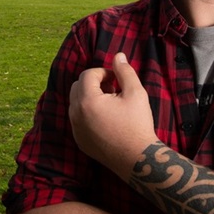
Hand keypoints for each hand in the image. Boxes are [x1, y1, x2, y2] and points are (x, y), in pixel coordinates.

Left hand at [69, 52, 158, 176]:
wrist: (137, 158)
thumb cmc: (138, 124)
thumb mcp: (135, 93)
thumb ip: (125, 71)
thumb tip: (118, 55)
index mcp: (87, 101)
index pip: (87, 75)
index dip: (103, 73)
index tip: (117, 80)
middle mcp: (76, 114)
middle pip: (77, 87)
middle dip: (93, 83)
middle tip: (113, 90)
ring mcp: (76, 129)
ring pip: (76, 103)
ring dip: (90, 98)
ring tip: (111, 105)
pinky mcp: (79, 140)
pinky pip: (77, 119)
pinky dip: (88, 113)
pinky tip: (107, 120)